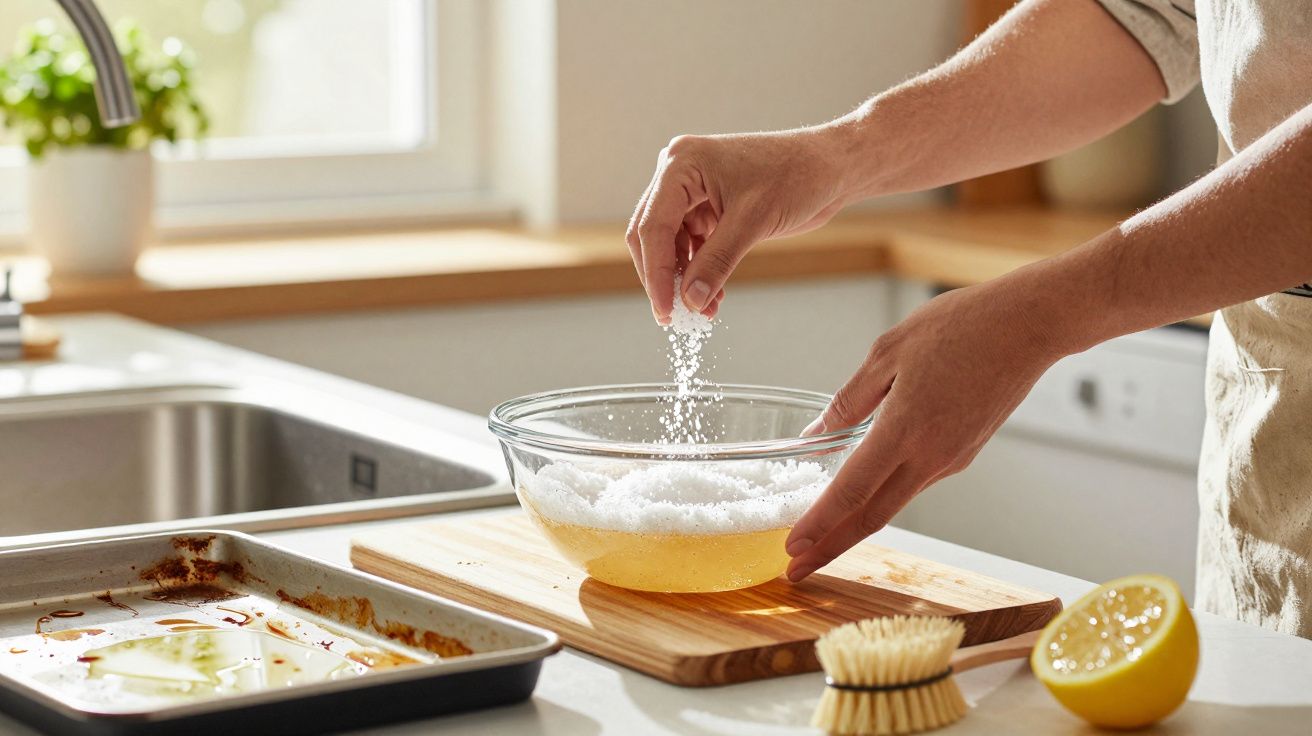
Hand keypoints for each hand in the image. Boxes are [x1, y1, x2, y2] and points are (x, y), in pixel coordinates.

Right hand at [625, 126, 860, 323]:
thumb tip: (690, 301)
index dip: (656, 273)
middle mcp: (679, 173)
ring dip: (684, 279)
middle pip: (652, 235)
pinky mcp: (708, 207)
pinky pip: (692, 245)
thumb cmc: (797, 176)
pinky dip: (699, 271)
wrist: (830, 167)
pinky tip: (713, 296)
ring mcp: (692, 191)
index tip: (665, 310)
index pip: (653, 226)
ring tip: (702, 311)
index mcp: (682, 164)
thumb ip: (717, 262)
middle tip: (674, 317)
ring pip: (671, 245)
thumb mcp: (753, 221)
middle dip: (664, 277)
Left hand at [783, 280, 1067, 580]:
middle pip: (872, 517)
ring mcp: (951, 459)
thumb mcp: (887, 352)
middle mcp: (931, 456)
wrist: (1030, 325)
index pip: (852, 491)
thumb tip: (815, 434)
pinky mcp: (963, 454)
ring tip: (819, 537)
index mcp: (906, 429)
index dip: (819, 525)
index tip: (792, 549)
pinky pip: (914, 481)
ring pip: (894, 502)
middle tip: (796, 570)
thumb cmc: (960, 326)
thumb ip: (849, 400)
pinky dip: (883, 496)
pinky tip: (863, 494)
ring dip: (854, 525)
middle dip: (829, 548)